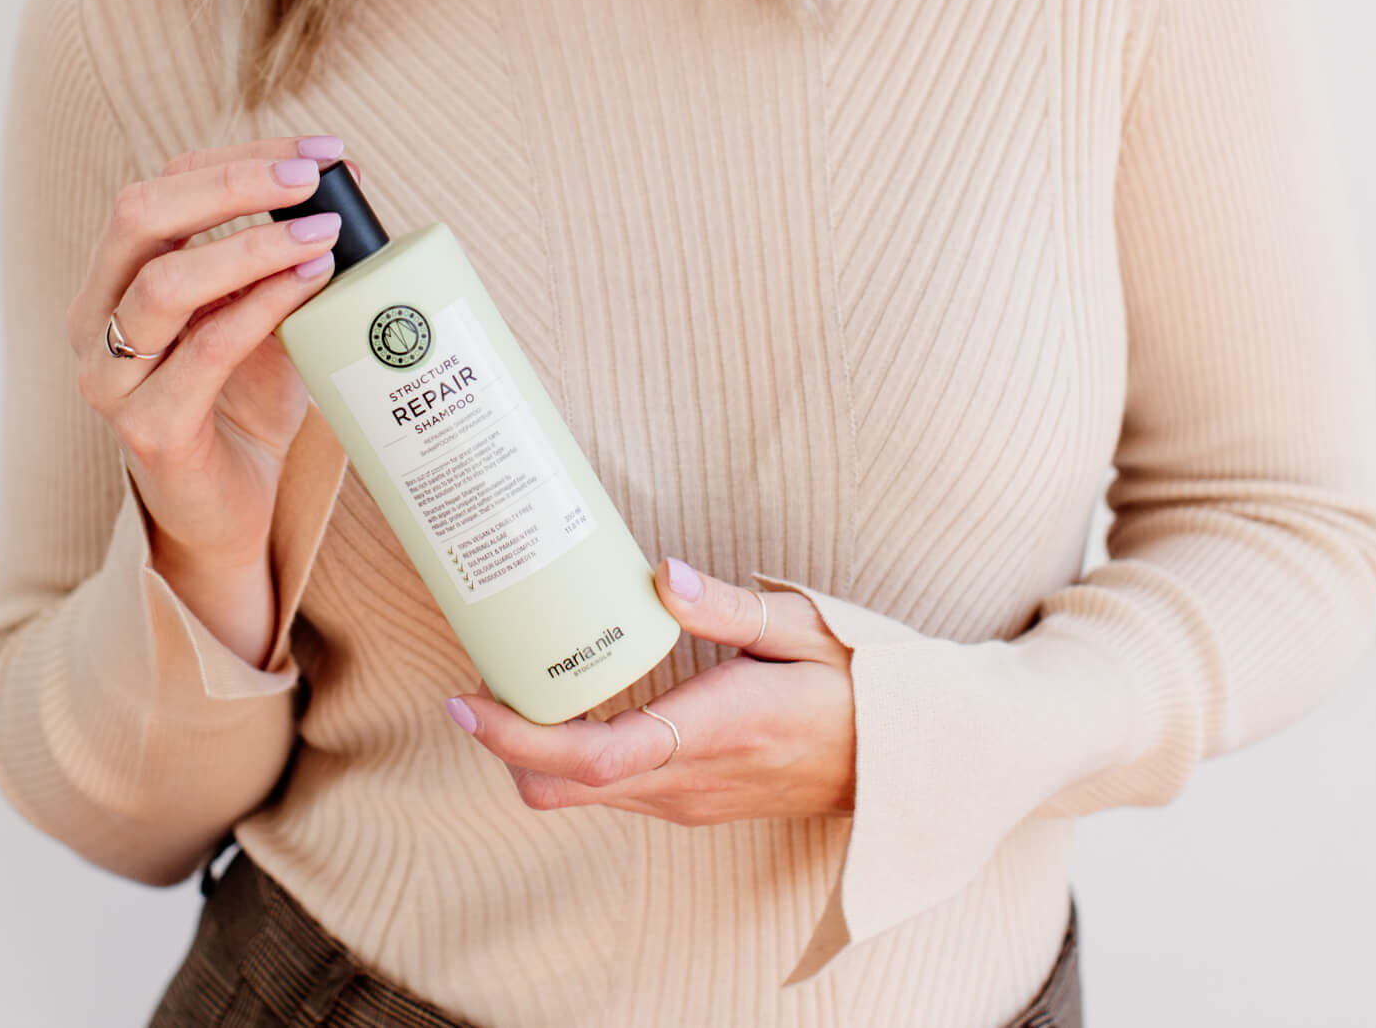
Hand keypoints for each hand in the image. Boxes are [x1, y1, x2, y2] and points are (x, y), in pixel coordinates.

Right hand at [69, 133, 348, 567]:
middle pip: (139, 216)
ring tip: (321, 235)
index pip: (161, 187)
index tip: (318, 152)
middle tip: (311, 179)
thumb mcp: (263, 312)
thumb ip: (287, 254)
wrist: (228, 510)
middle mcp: (94, 320)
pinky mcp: (150, 429)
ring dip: (251, 247)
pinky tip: (307, 285)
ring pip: (163, 283)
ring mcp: (112, 378)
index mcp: (112, 279)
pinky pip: (203, 350)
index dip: (238, 157)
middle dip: (232, 184)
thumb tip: (349, 179)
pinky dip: (260, 308)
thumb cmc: (244, 401)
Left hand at [442, 557, 855, 824]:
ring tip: (516, 683)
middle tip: (477, 683)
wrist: (909, 763)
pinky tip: (572, 703)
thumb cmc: (862, 684)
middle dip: (505, 747)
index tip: (467, 703)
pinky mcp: (692, 802)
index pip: (596, 758)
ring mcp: (690, 801)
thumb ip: (728, 607)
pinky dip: (572, 757)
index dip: (519, 738)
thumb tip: (660, 574)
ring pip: (582, 797)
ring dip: (535, 752)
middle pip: (566, 788)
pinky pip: (612, 792)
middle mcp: (693, 781)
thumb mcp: (807, 628)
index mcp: (719, 731)